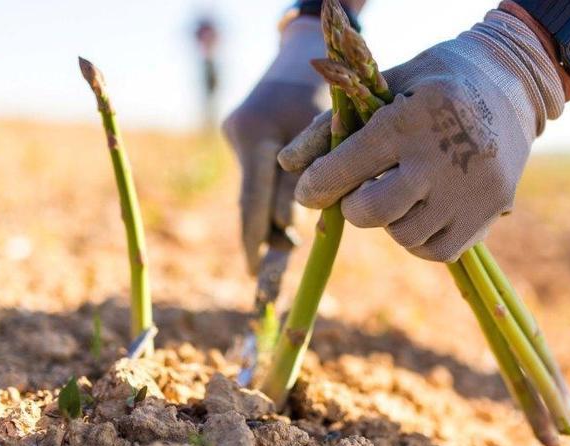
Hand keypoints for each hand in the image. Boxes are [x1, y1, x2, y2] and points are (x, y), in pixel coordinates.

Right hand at [223, 18, 326, 273]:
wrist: (309, 48)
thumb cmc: (332, 91)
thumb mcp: (329, 135)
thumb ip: (313, 178)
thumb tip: (295, 228)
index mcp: (257, 133)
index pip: (253, 199)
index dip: (254, 239)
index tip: (255, 273)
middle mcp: (240, 133)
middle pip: (248, 199)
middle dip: (260, 235)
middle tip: (264, 272)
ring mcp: (237, 132)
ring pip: (255, 189)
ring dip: (269, 216)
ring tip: (283, 244)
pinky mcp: (241, 131)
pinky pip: (258, 173)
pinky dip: (272, 194)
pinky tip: (282, 216)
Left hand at [279, 10, 564, 261]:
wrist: (513, 79)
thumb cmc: (433, 80)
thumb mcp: (384, 84)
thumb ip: (333, 124)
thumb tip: (286, 164)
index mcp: (413, 117)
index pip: (350, 165)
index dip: (318, 185)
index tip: (308, 191)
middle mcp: (444, 156)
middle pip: (375, 212)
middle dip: (353, 208)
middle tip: (357, 194)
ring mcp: (473, 188)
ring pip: (405, 237)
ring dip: (389, 222)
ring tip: (399, 193)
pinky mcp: (492, 210)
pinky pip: (438, 251)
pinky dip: (419, 239)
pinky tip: (421, 210)